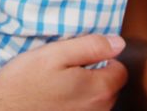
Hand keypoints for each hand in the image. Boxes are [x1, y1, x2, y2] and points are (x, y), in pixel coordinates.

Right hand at [0, 35, 126, 109]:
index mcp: (99, 88)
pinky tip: (56, 99)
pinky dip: (75, 104)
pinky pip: (84, 110)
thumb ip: (91, 46)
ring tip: (59, 84)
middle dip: (96, 75)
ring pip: (98, 101)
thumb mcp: (55, 54)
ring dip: (85, 91)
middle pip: (111, 87)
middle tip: (66, 68)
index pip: (120, 70)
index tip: (82, 57)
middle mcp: (99, 110)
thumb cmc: (25, 82)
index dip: (104, 58)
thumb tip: (118, 42)